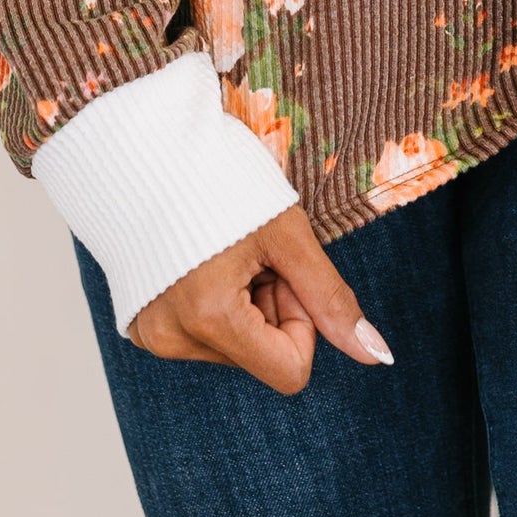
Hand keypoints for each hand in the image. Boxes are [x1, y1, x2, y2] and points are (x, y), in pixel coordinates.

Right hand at [131, 205, 392, 394]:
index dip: (300, 321)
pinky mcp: (141, 325)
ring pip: (235, 344)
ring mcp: (152, 335)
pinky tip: (204, 259)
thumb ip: (329, 298)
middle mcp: (173, 339)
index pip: (290, 371)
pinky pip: (202, 333)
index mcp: (209, 318)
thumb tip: (376, 356)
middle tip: (253, 252)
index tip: (283, 270)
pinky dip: (215, 301)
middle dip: (270, 305)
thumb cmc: (222, 179)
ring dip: (244, 302)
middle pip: (261, 355)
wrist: (145, 146)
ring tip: (225, 251)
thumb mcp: (287, 234)